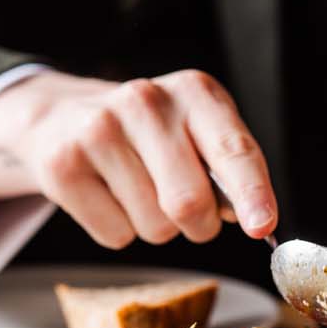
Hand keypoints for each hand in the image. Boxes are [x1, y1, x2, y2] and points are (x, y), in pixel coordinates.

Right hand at [0, 69, 278, 248]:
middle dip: (199, 225)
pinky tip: (108, 195)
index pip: (232, 148)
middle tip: (192, 215)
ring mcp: (99, 131)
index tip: (263, 226)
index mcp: (193, 92)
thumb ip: (230, 167)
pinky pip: (115, 235)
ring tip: (138, 190)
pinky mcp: (63, 166)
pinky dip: (120, 230)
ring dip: (156, 227)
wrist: (64, 116)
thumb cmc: (150, 133)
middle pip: (189, 203)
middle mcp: (146, 102)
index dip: (252, 192)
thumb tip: (251, 217)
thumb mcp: (198, 128)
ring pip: (153, 226)